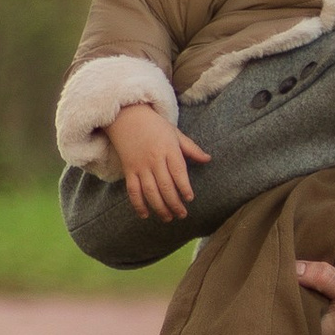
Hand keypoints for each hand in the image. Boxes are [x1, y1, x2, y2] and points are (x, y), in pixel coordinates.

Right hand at [109, 100, 209, 219]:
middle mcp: (154, 159)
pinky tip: (145, 215)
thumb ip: (191, 149)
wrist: (126, 116)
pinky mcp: (128, 170)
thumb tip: (208, 159)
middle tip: (182, 214)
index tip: (189, 198)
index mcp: (169, 150)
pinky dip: (138, 204)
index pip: (178, 172)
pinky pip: (133, 191)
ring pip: (150, 192)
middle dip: (174, 203)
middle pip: (165, 186)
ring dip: (159, 208)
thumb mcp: (175, 134)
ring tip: (168, 218)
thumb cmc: (154, 125)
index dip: (184, 187)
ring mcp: (140, 166)